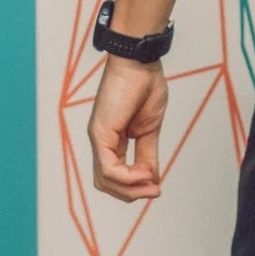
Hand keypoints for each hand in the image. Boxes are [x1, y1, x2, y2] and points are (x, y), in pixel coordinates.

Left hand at [88, 56, 167, 201]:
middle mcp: (101, 141)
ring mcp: (98, 137)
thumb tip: (152, 180)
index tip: (157, 185)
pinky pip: (108, 168)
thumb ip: (148, 155)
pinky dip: (128, 176)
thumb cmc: (144, 86)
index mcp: (112, 140)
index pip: (115, 175)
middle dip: (131, 193)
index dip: (135, 186)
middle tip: (154, 189)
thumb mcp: (149, 129)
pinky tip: (145, 171)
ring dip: (131, 188)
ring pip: (105, 180)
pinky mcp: (100, 133)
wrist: (139, 62)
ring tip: (151, 180)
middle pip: (107, 183)